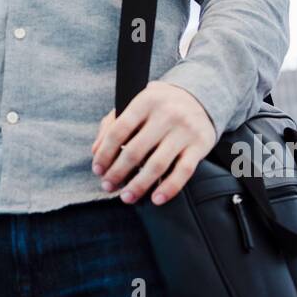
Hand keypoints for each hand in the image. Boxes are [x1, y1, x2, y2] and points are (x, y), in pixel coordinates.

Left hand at [90, 80, 217, 205]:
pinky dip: (169, 188)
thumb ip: (112, 123)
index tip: (98, 170)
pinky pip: (183, 171)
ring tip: (127, 197)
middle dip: (117, 173)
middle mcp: (167, 114)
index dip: (105, 153)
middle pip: (135, 151)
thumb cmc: (159, 105)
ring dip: (139, 185)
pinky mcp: (200, 144)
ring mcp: (185, 130)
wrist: (201, 97)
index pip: (119, 130)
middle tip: (107, 186)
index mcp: (146, 100)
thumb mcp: (136, 103)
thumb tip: (96, 152)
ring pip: (157, 164)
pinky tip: (156, 199)